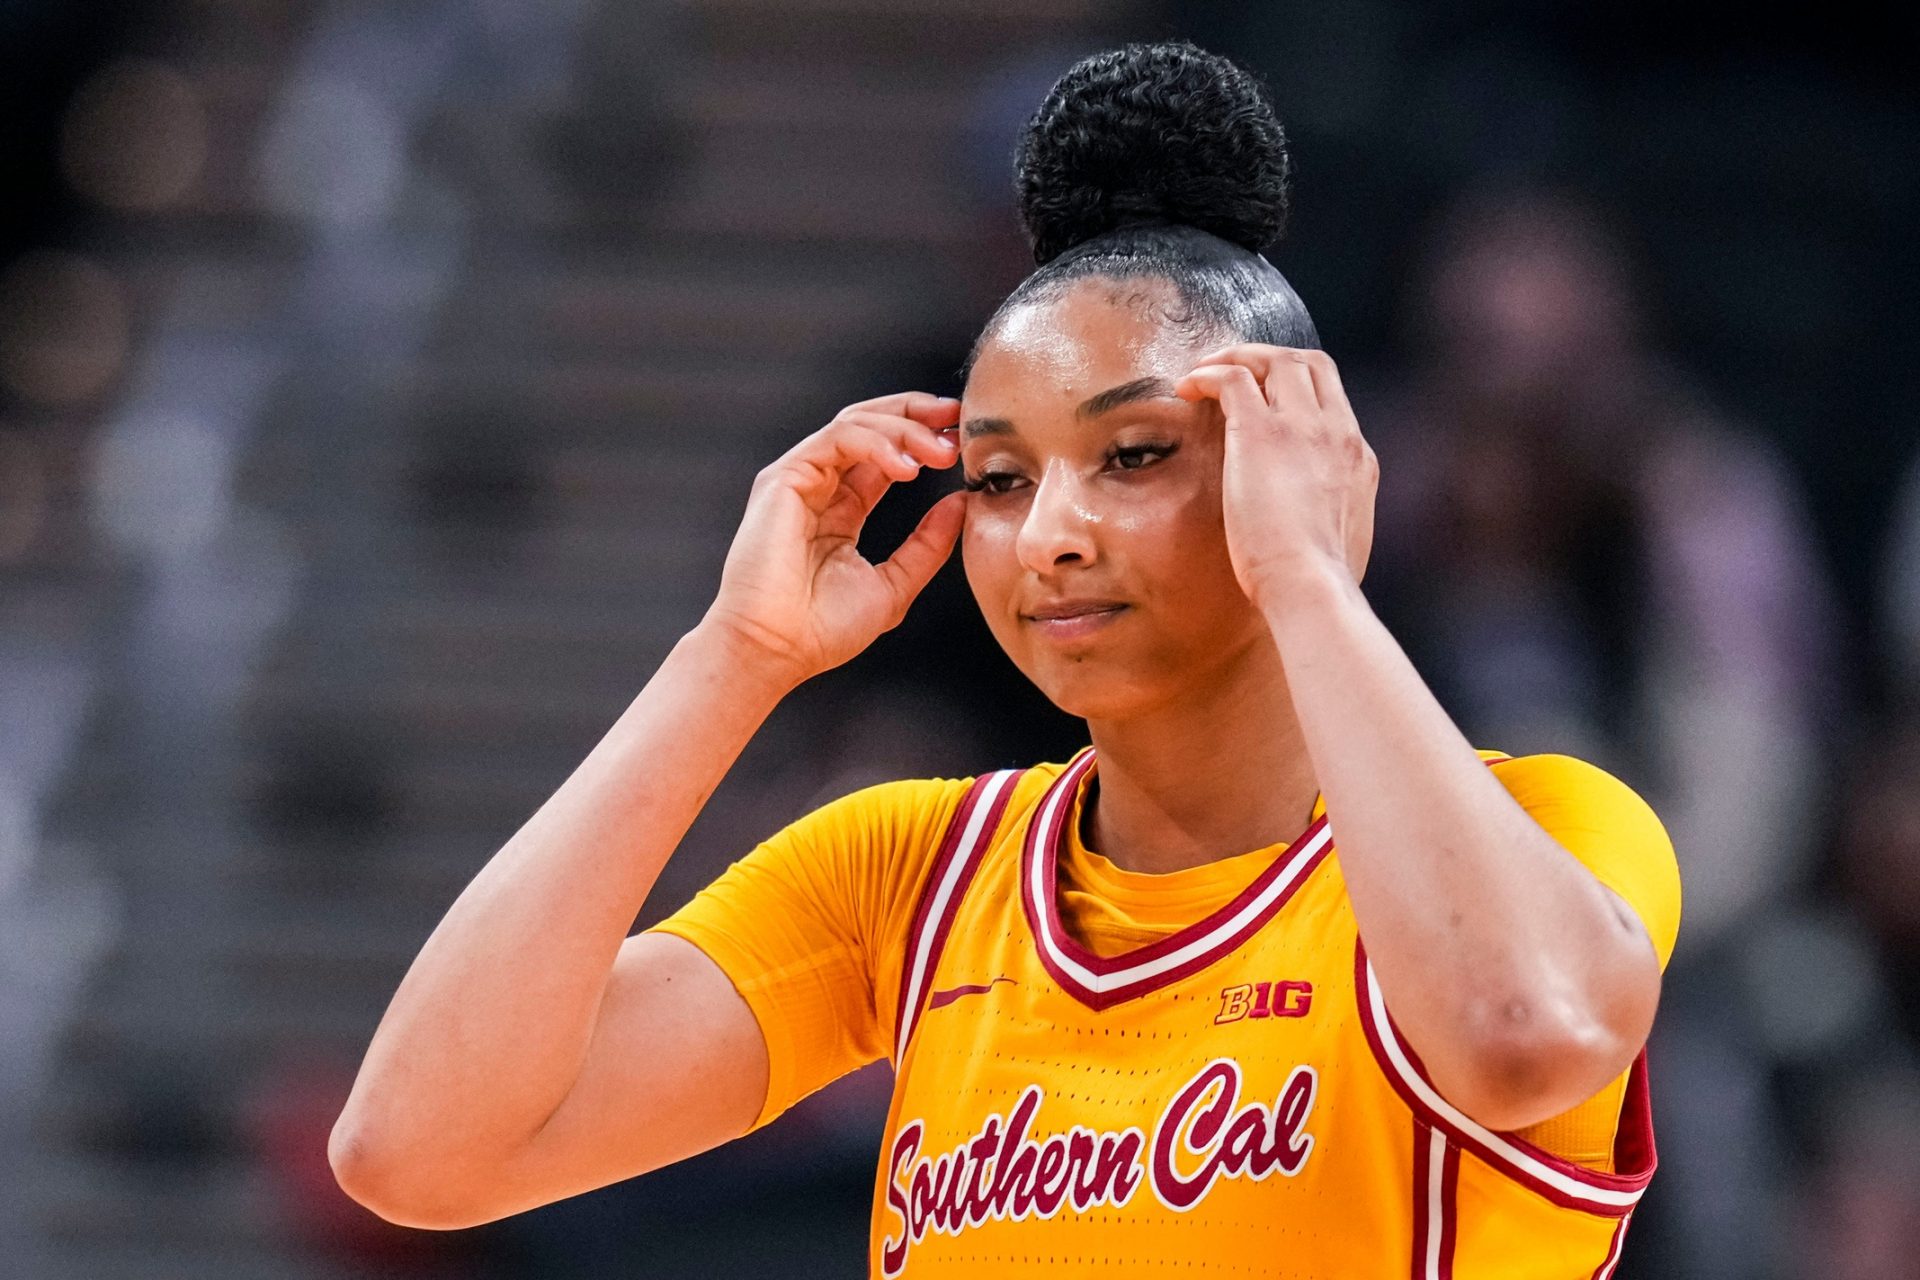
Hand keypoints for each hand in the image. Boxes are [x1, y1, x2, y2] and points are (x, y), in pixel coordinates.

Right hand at [703, 392, 963, 685]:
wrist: (778, 650)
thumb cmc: (823, 629)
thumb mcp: (894, 584)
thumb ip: (928, 544)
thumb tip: (960, 502)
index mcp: (842, 509)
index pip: (885, 453)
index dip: (924, 438)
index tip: (964, 438)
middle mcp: (819, 486)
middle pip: (870, 424)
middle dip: (917, 415)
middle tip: (959, 420)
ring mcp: (799, 479)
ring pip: (856, 423)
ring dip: (905, 429)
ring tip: (941, 452)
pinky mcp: (783, 478)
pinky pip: (837, 439)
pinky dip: (877, 444)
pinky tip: (906, 468)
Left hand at [1175, 345, 1377, 612]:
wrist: (1311, 588)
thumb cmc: (1317, 586)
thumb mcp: (1341, 544)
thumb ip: (1330, 521)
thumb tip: (1313, 534)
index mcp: (1356, 458)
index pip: (1332, 400)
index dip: (1299, 386)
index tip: (1268, 395)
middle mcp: (1335, 432)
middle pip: (1309, 364)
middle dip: (1270, 358)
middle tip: (1234, 369)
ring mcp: (1302, 427)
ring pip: (1276, 360)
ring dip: (1238, 357)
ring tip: (1205, 370)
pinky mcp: (1261, 432)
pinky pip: (1233, 377)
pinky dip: (1208, 373)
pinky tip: (1186, 387)